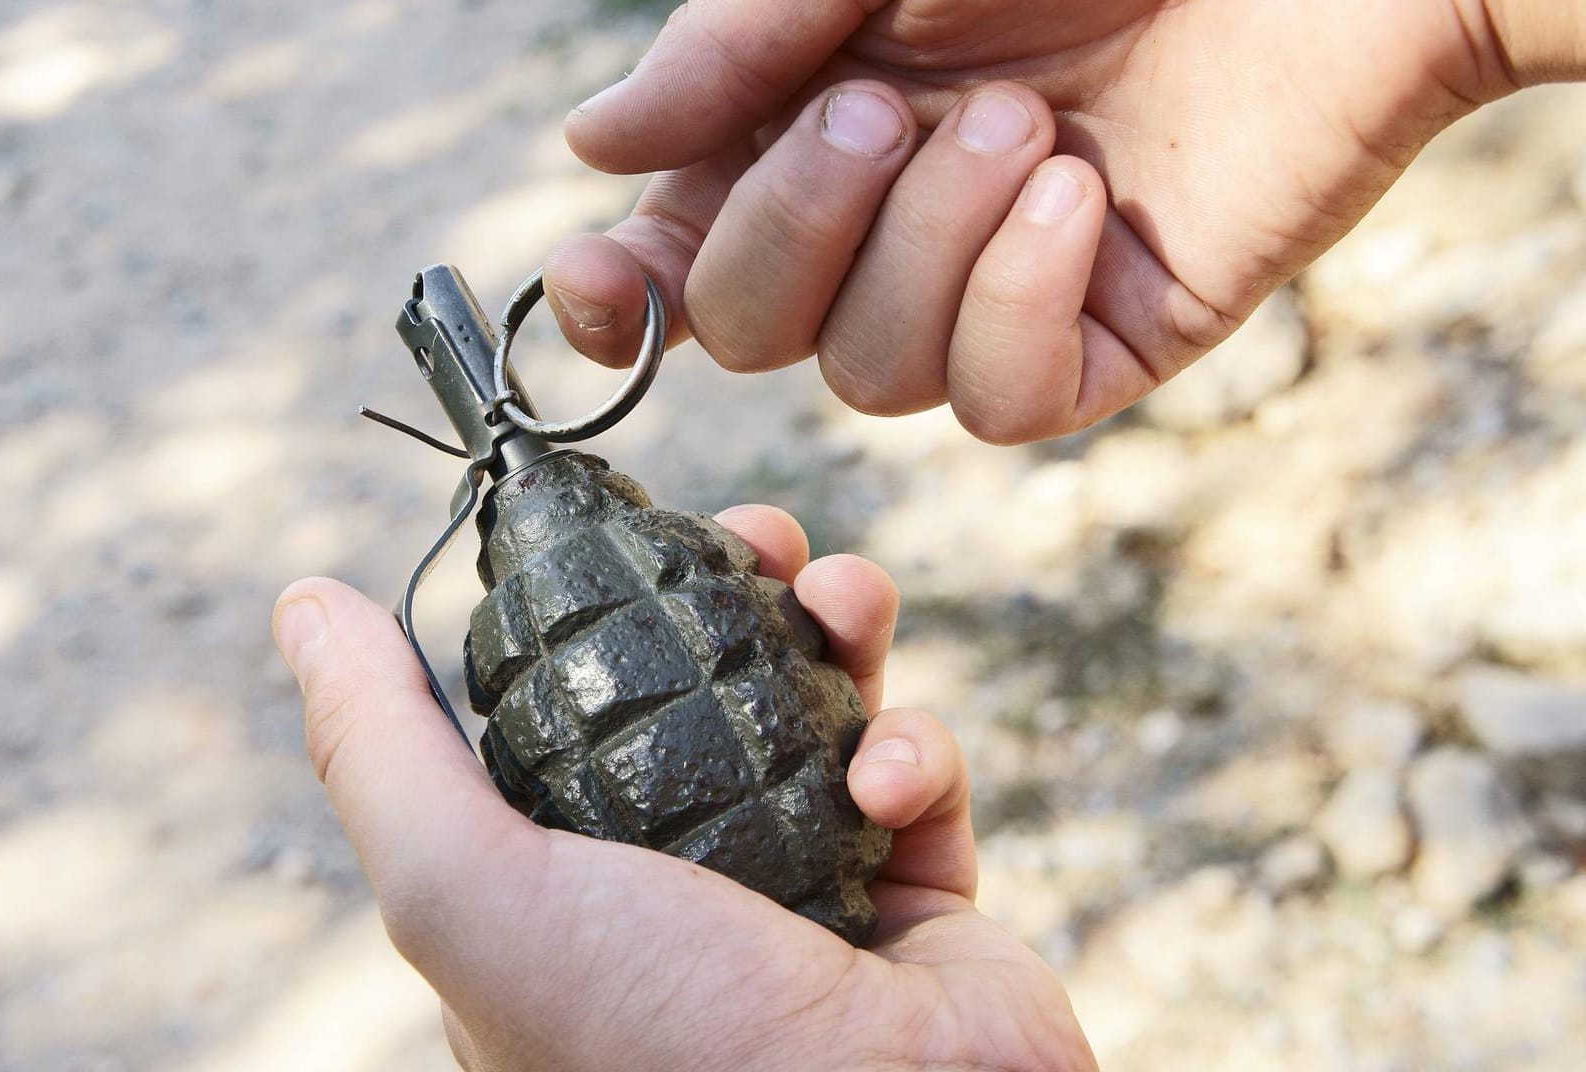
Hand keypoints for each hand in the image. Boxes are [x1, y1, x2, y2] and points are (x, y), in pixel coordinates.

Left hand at [273, 506, 1096, 1071]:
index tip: (618, 534)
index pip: (558, 707)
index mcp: (556, 888)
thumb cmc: (651, 1039)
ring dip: (835, 630)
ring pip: (813, 703)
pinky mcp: (912, 895)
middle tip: (759, 536)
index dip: (587, 606)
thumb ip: (382, 747)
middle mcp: (673, 882)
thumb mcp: (468, 888)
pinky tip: (889, 784)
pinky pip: (914, 778)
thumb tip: (302, 601)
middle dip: (733, 587)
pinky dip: (914, 755)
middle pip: (697, 681)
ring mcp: (798, 884)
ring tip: (845, 600)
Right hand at [543, 0, 1557, 441]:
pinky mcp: (1098, 339)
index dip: (617, 298)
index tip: (596, 277)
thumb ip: (731, 50)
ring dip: (929, 246)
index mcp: (811, 125)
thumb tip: (592, 151)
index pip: (677, 257)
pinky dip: (1015, 303)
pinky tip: (1078, 198)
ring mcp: (990, 292)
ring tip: (1029, 122)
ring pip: (869, 379)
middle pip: (749, 331)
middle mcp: (885, 224)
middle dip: (794, 227)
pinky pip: (998, 402)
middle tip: (883, 106)